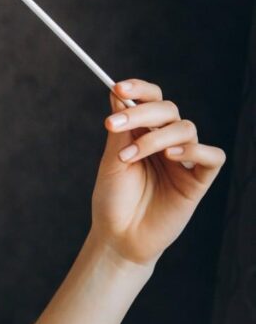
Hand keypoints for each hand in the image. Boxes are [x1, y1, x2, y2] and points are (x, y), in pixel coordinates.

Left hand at [90, 78, 225, 267]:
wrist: (118, 236)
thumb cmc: (113, 199)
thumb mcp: (111, 160)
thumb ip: (121, 129)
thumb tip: (118, 92)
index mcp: (143, 132)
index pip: (151, 99)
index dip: (139, 89)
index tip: (118, 88)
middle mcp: (165, 141)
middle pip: (168, 109)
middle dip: (141, 112)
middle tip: (113, 125)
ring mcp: (183, 160)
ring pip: (186, 128)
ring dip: (156, 136)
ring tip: (131, 158)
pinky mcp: (198, 180)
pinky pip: (211, 156)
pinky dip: (194, 150)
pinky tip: (171, 157)